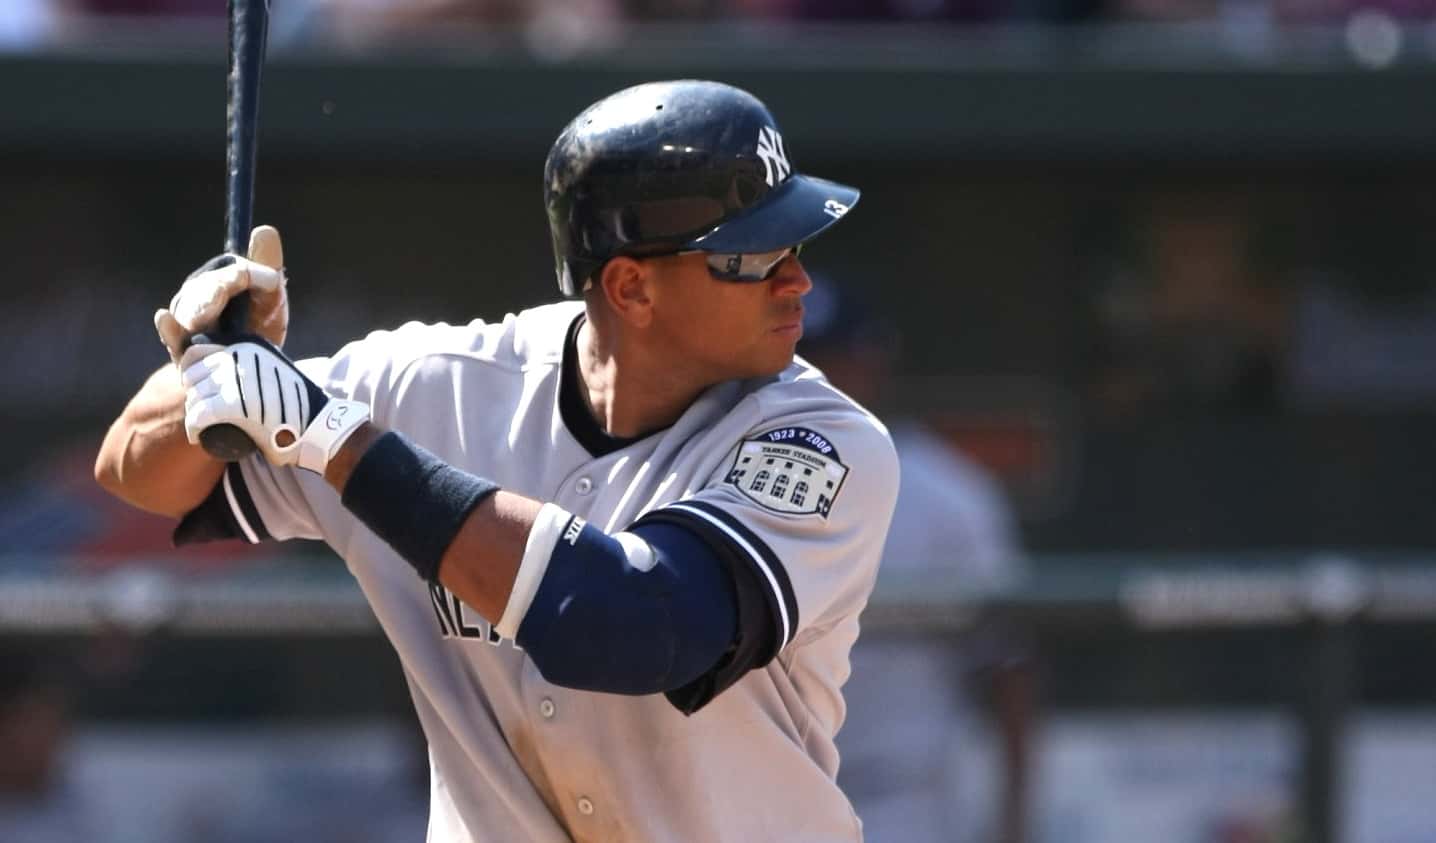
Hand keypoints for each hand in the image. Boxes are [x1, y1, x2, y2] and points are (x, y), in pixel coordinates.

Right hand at [155, 225, 288, 364]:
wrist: (253, 367)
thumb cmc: (261, 323)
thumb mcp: (270, 296)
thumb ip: (267, 266)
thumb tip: (265, 230)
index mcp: (220, 280)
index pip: (227, 274)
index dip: (241, 275)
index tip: (263, 280)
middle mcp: (198, 296)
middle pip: (201, 291)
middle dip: (212, 293)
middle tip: (221, 296)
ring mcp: (187, 322)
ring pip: (186, 311)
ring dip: (195, 312)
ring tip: (200, 318)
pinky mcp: (183, 350)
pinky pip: (173, 338)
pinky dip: (168, 329)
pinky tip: (164, 319)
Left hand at [181, 336, 368, 473]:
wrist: (315, 427)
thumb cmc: (294, 405)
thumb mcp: (273, 368)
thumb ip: (254, 360)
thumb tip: (224, 358)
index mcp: (246, 345)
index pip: (197, 352)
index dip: (191, 373)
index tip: (199, 391)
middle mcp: (239, 356)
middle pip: (192, 376)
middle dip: (194, 396)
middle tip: (205, 413)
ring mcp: (237, 379)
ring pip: (194, 396)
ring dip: (194, 414)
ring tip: (204, 427)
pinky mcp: (234, 405)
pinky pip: (199, 415)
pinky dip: (193, 428)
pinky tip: (196, 436)